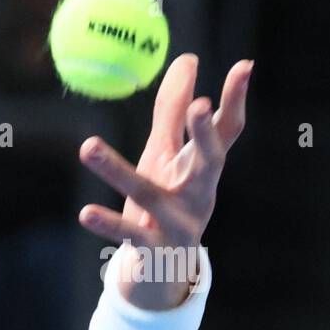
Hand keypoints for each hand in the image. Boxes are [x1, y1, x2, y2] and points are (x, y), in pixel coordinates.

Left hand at [77, 54, 252, 309]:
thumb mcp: (166, 154)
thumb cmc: (165, 201)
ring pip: (148, 194)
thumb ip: (173, 111)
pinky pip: (127, 234)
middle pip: (208, 162)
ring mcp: (177, 224)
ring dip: (116, 170)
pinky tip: (85, 211)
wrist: (162, 271)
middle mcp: (197, 194)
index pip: (227, 131)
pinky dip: (107, 224)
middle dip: (205, 135)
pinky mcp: (152, 249)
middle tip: (199, 105)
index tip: (244, 66)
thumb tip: (187, 58)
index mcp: (203, 169)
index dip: (235, 100)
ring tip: (86, 146)